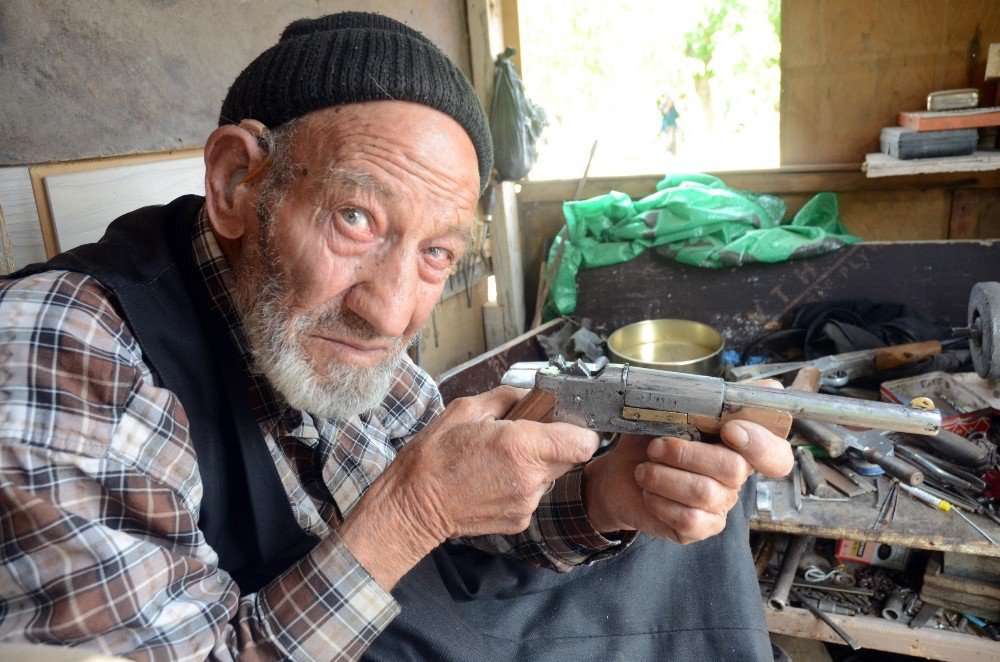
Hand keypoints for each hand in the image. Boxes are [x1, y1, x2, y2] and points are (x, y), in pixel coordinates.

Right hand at [339, 386, 599, 587]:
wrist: (413, 505)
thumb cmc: (434, 456)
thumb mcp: (466, 409)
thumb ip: (508, 397)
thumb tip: (532, 395)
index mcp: (521, 446)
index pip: (583, 442)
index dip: (578, 430)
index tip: (562, 423)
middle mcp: (530, 478)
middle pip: (569, 458)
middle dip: (552, 445)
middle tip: (522, 437)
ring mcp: (526, 504)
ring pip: (550, 477)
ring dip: (534, 466)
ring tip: (498, 461)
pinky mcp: (519, 521)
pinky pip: (533, 496)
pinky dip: (521, 486)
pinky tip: (492, 481)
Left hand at [583, 380, 792, 544]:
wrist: (619, 471)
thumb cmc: (650, 438)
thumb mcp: (670, 409)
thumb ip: (704, 397)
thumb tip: (739, 389)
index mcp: (738, 445)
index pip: (777, 453)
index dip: (762, 443)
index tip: (729, 430)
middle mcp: (736, 477)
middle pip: (734, 469)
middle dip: (685, 454)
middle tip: (655, 448)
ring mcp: (720, 504)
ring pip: (705, 493)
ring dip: (664, 477)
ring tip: (644, 469)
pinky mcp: (700, 528)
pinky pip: (690, 519)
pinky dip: (661, 502)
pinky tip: (649, 492)